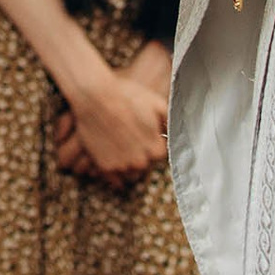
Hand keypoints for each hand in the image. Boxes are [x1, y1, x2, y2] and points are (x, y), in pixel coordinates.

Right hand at [54, 62, 168, 188]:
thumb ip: (170, 122)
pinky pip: (114, 178)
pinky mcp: (106, 167)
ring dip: (128, 163)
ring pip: (130, 173)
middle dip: (140, 153)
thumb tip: (180, 132)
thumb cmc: (125, 97)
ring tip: (120, 145)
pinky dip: (114, 171)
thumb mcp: (156, 103)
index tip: (144, 133)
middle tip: (131, 137)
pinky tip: (113, 159)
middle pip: (145, 164)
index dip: (152, 142)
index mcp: (157, 150)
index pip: (159, 154)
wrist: (94, 97)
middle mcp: (141, 162)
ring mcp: (122, 166)